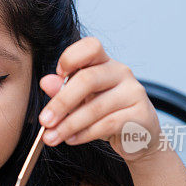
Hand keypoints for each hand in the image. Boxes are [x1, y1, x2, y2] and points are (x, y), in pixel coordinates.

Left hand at [38, 37, 162, 162]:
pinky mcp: (141, 115)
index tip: (58, 74)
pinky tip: (71, 139)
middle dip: (61, 102)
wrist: (138, 135)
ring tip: (51, 137)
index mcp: (104, 62)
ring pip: (96, 107)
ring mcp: (133, 93)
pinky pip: (107, 124)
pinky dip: (85, 134)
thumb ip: (63, 90)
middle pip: (87, 80)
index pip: (90, 47)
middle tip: (44, 121)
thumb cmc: (104, 113)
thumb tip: (45, 82)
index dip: (71, 57)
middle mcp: (121, 72)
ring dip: (69, 125)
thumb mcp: (80, 100)